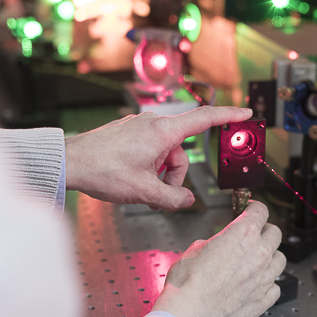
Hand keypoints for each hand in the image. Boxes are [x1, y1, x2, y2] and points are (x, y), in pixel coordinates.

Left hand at [64, 106, 252, 209]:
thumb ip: (172, 199)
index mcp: (163, 132)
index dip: (229, 117)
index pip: (205, 119)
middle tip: (158, 196)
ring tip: (141, 190)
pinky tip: (132, 180)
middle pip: (182, 152)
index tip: (246, 114)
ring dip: (160, 175)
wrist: (70, 163)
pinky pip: (150, 152)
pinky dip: (148, 168)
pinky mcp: (128, 134)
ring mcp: (139, 128)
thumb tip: (186, 202)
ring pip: (165, 155)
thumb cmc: (103, 171)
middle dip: (175, 176)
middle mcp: (153, 125)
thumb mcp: (144, 192)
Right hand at [153, 201, 284, 316]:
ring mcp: (265, 278)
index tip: (252, 210)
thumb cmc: (188, 284)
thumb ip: (215, 243)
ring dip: (271, 257)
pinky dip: (268, 284)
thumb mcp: (195, 249)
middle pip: (275, 233)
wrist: (190, 315)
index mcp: (243, 234)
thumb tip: (218, 245)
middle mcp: (259, 254)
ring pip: (281, 259)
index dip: (254, 208)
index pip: (261, 211)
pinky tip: (256, 285)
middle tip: (254, 236)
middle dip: (264, 231)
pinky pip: (275, 286)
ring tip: (257, 261)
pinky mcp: (264, 300)